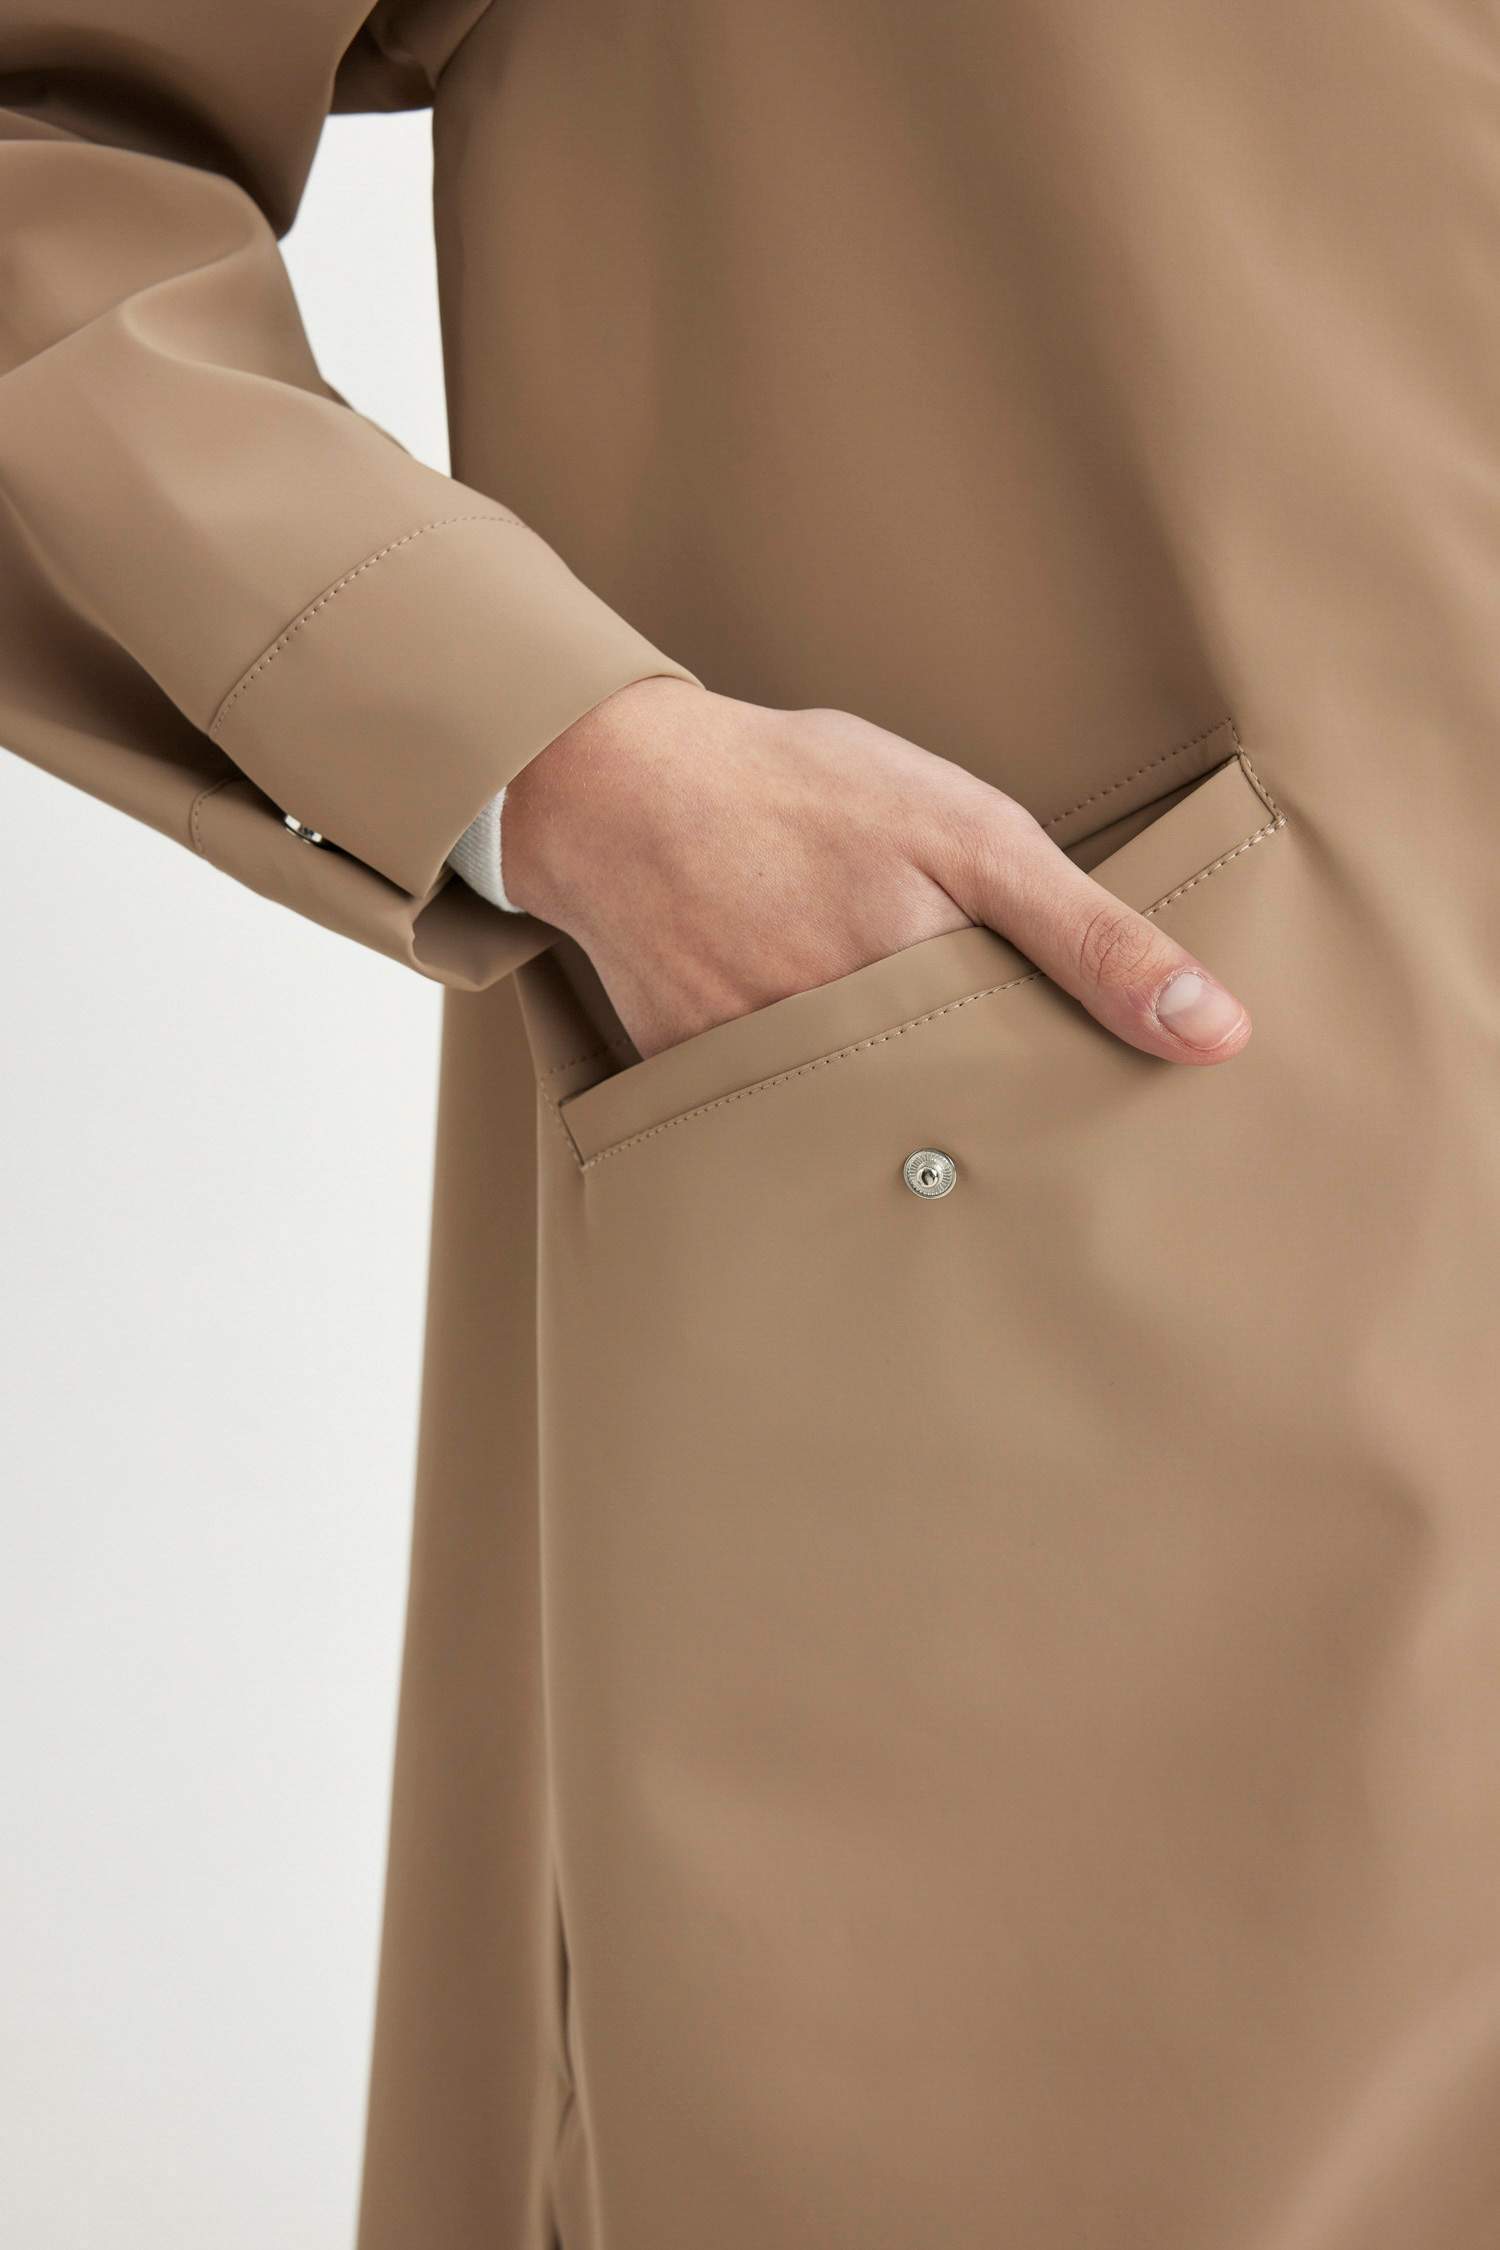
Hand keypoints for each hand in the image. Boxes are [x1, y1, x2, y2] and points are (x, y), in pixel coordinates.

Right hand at [501, 678, 1251, 1065]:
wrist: (615, 789)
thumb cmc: (803, 793)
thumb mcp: (973, 836)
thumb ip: (1094, 938)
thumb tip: (1215, 1034)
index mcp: (938, 1005)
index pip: (1038, 1104)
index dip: (1071, 1110)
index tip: (1111, 1135)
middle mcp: (856, 1065)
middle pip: (955, 1137)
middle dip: (985, 1127)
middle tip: (1000, 1102)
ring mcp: (772, 1089)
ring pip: (868, 1139)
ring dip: (891, 1119)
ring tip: (894, 1065)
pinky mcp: (703, 1099)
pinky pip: (778, 1128)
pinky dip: (801, 1103)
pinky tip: (798, 1042)